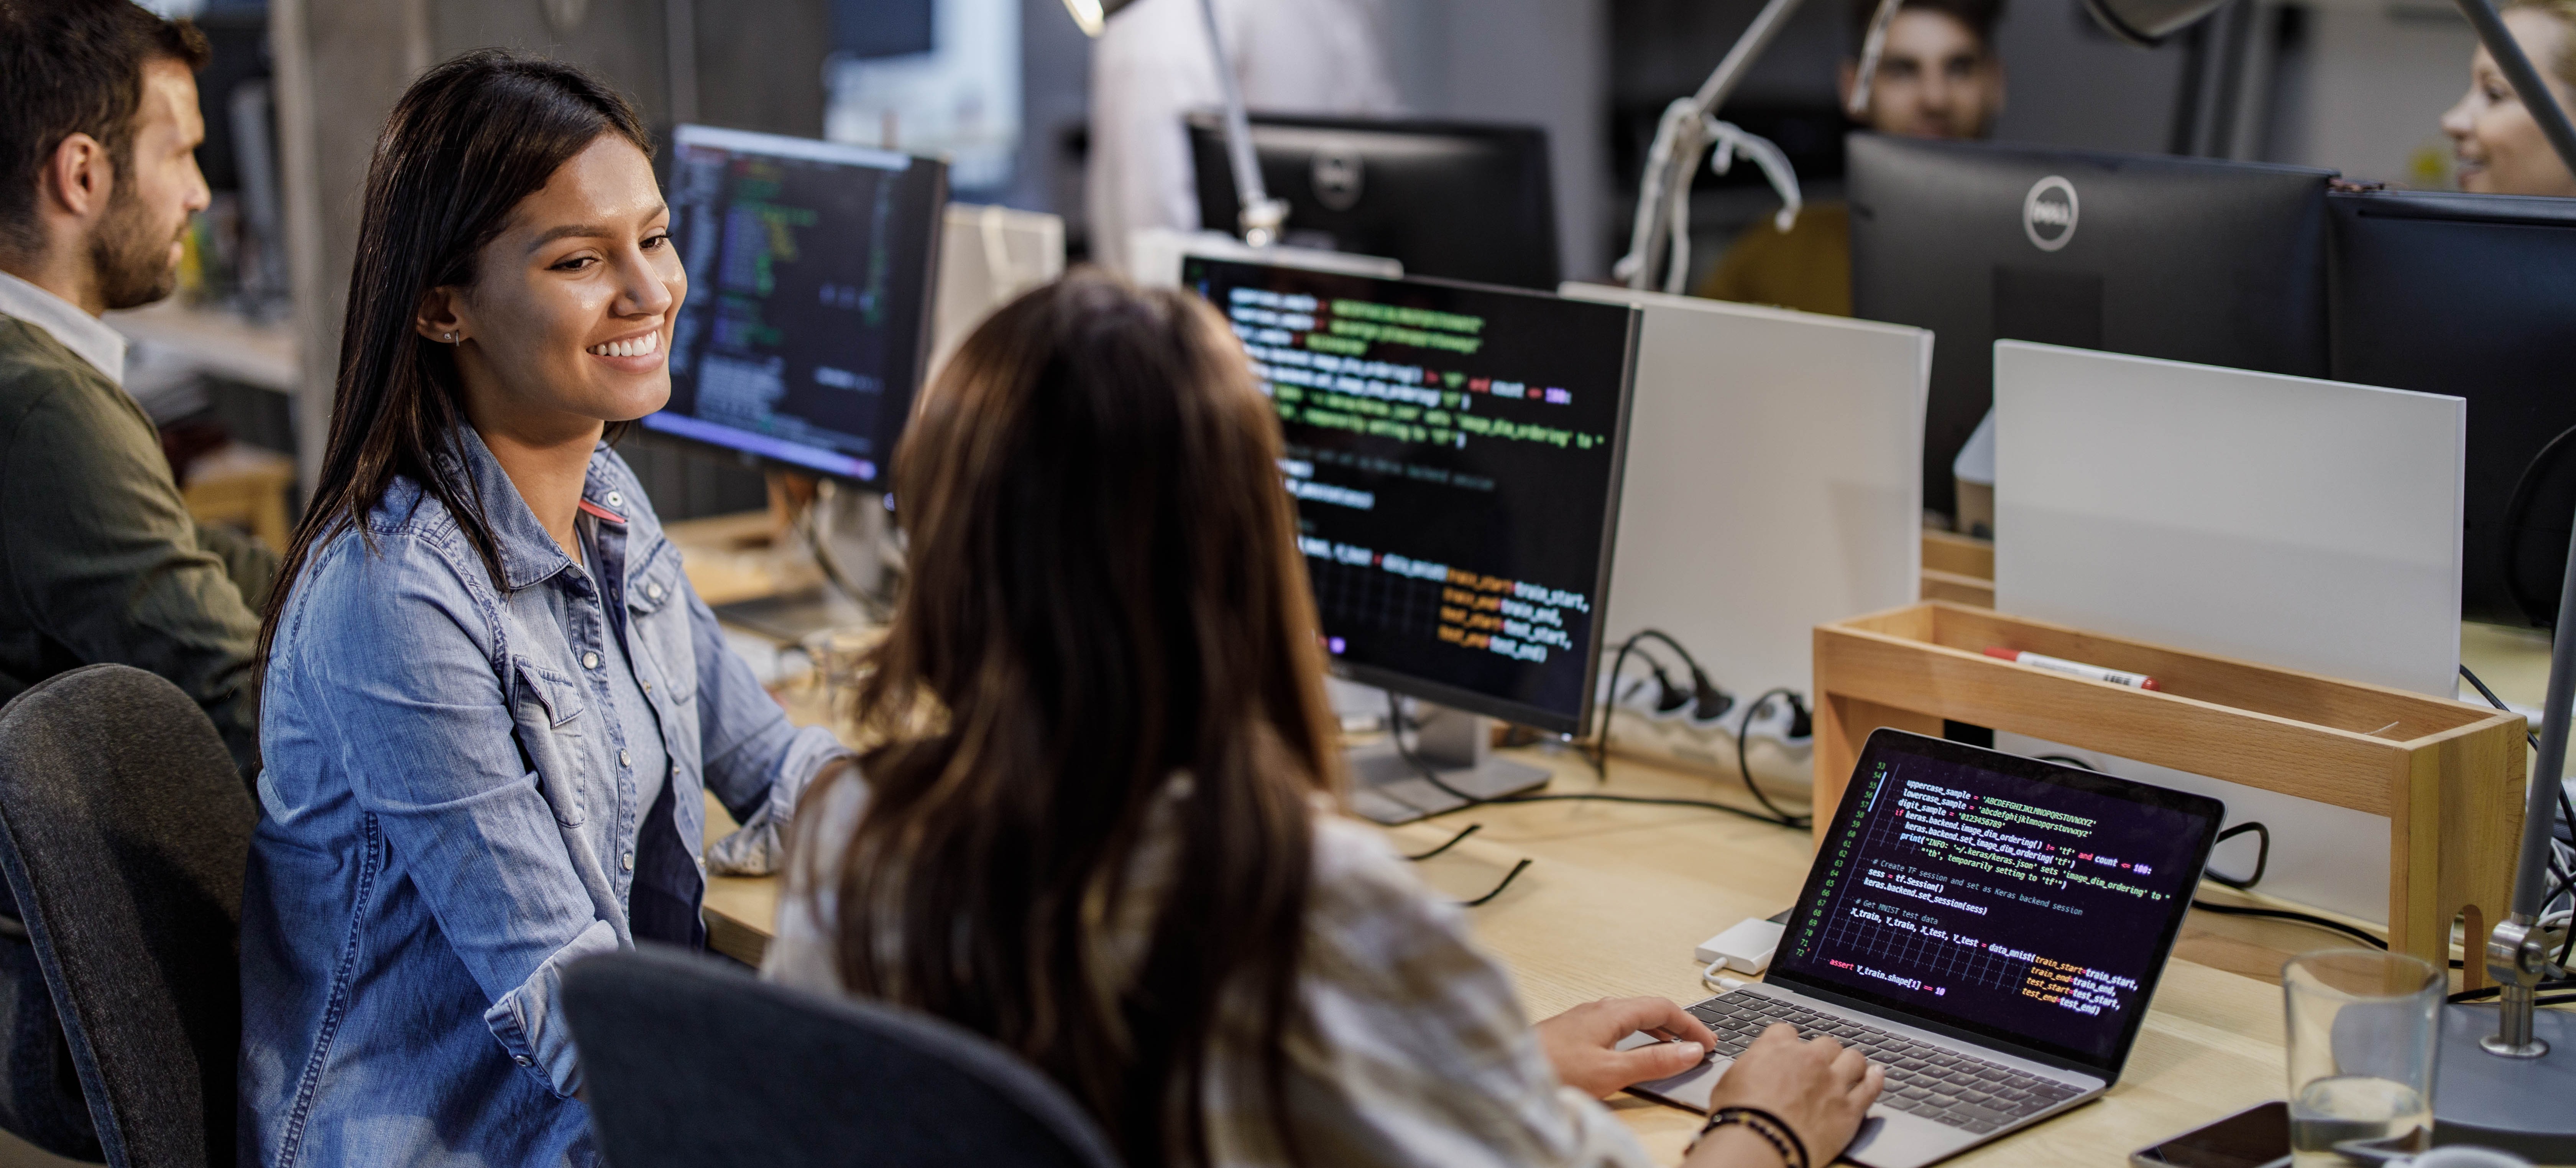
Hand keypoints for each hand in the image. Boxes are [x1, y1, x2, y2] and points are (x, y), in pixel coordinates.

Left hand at [1532, 996, 1719, 1097]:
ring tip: (1675, 1046)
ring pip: (1631, 1015)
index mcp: (1612, 1012)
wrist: (1508, 1071)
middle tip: (1698, 1044)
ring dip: (1657, 1029)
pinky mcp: (1573, 1031)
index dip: (1690, 1024)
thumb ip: (1654, 1061)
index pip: (1663, 1007)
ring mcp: (1584, 1018)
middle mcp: (1598, 1008)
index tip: (1709, 1042)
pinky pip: (1616, 1024)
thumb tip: (1690, 1051)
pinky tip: (1634, 1049)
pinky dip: (1637, 1034)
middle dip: (1677, 1024)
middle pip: (1648, 1008)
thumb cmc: (1554, 1070)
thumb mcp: (1613, 1071)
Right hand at [1697, 1023, 1883, 1165]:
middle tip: (1820, 1064)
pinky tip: (1877, 1074)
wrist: (1761, 1141)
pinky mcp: (1850, 1109)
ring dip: (1851, 1062)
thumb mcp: (1730, 1082)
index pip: (1787, 1031)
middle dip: (1823, 1052)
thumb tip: (1752, 1069)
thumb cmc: (1739, 1116)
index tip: (1789, 1050)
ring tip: (1851, 1067)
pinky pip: (1871, 1087)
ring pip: (1854, 1059)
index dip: (1789, 1042)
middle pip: (1826, 1043)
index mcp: (1776, 1048)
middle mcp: (1809, 1059)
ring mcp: (1833, 1083)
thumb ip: (1749, 1068)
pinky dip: (1876, 1079)